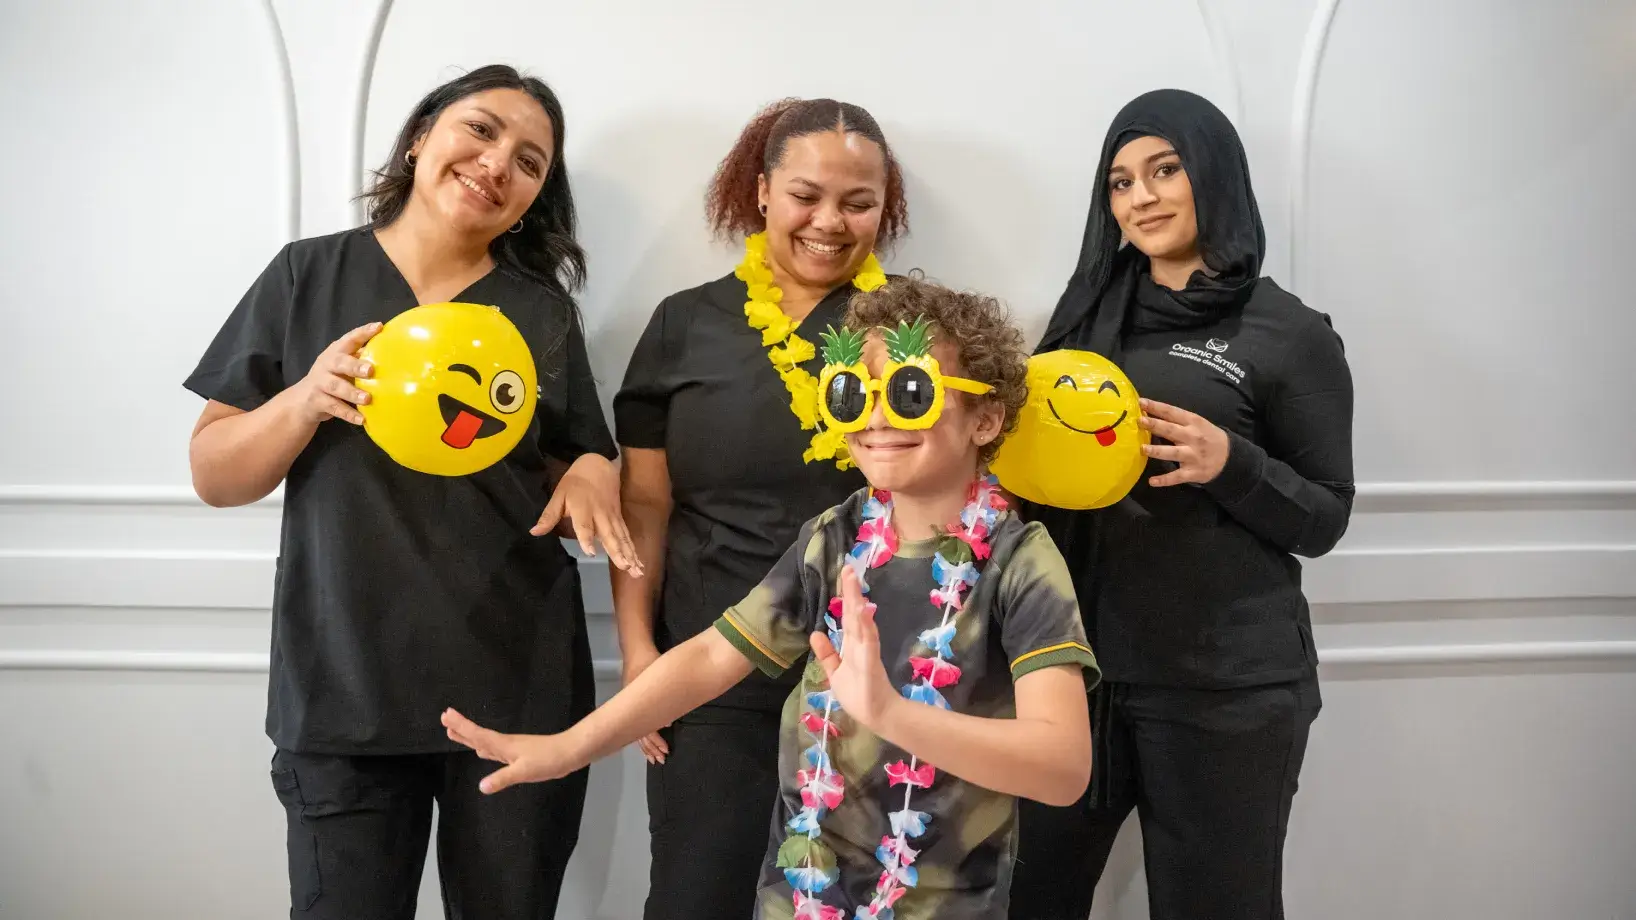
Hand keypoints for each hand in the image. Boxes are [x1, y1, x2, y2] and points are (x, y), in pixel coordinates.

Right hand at [289, 322, 381, 425]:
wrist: (301, 400)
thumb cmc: (332, 378)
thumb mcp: (343, 365)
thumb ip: (360, 358)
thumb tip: (390, 354)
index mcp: (335, 352)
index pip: (349, 339)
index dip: (363, 332)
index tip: (379, 327)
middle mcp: (326, 364)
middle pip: (339, 362)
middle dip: (354, 365)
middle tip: (371, 370)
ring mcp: (319, 383)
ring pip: (335, 386)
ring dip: (352, 392)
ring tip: (367, 399)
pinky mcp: (316, 401)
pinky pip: (334, 408)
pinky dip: (348, 413)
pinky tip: (361, 419)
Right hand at [441, 708, 581, 793]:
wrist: (570, 752)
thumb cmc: (548, 760)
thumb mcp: (524, 771)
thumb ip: (503, 778)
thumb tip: (481, 787)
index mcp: (503, 746)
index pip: (477, 735)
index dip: (461, 726)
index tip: (446, 715)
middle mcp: (504, 745)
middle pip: (478, 736)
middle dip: (461, 729)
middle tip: (444, 719)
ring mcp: (511, 749)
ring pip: (484, 742)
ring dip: (469, 737)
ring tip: (454, 734)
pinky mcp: (518, 755)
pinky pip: (494, 750)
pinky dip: (483, 748)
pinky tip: (481, 751)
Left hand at [531, 454, 643, 575]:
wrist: (599, 465)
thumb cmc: (575, 482)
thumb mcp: (558, 495)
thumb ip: (549, 516)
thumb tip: (534, 532)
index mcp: (583, 508)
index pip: (584, 525)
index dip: (587, 538)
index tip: (591, 553)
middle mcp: (600, 514)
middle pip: (610, 534)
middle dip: (618, 551)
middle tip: (625, 566)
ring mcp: (612, 517)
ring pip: (622, 537)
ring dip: (630, 554)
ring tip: (636, 571)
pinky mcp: (619, 518)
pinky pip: (626, 535)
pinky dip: (633, 549)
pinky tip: (638, 563)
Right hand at [622, 642, 669, 763]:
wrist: (635, 650)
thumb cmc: (648, 661)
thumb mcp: (658, 676)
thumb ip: (663, 697)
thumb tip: (668, 722)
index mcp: (639, 704)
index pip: (647, 729)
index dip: (656, 741)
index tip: (665, 751)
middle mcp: (634, 707)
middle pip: (642, 734)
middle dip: (651, 748)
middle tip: (661, 760)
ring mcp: (632, 705)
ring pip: (638, 730)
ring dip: (647, 744)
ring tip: (654, 757)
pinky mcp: (632, 702)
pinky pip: (636, 723)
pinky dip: (642, 733)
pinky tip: (647, 742)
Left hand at [809, 566, 897, 730]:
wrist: (877, 715)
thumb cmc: (858, 695)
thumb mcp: (836, 672)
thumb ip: (827, 654)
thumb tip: (815, 633)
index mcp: (852, 644)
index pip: (847, 617)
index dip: (844, 597)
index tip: (843, 575)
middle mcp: (861, 642)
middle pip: (854, 613)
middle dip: (851, 591)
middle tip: (848, 568)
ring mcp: (867, 650)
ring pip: (861, 622)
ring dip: (857, 602)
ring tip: (853, 582)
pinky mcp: (871, 661)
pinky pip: (868, 641)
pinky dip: (865, 625)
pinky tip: (862, 611)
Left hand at [1138, 398, 1229, 486]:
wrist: (1230, 457)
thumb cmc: (1208, 437)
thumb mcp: (1198, 423)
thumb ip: (1177, 420)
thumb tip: (1151, 413)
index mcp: (1193, 422)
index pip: (1172, 412)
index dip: (1157, 407)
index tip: (1142, 402)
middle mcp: (1192, 437)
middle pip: (1171, 431)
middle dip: (1155, 425)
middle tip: (1140, 422)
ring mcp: (1192, 456)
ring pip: (1172, 453)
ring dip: (1157, 451)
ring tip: (1143, 448)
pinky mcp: (1192, 472)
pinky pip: (1177, 477)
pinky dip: (1164, 480)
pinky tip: (1152, 481)